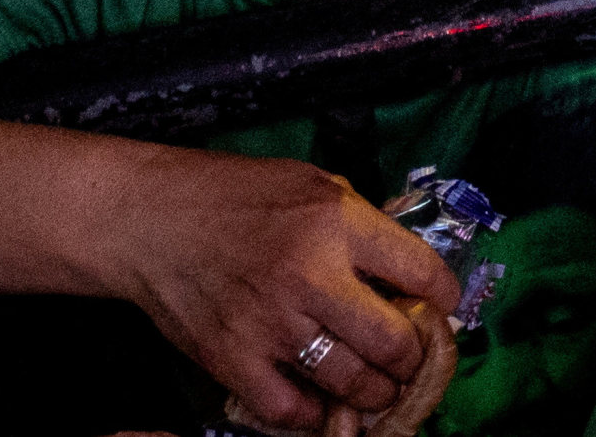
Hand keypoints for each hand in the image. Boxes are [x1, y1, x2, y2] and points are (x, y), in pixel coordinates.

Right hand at [110, 149, 456, 433]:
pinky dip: (316, 413)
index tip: (443, 307)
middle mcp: (310, 276)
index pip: (421, 272)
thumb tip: (403, 268)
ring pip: (351, 381)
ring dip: (375, 392)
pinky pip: (291, 409)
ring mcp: (271, 324)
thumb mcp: (312, 183)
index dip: (445, 297)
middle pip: (393, 342)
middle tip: (411, 358)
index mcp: (336, 222)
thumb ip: (360, 222)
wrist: (151, 220)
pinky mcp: (234, 360)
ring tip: (379, 387)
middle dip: (414, 358)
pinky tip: (325, 401)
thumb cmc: (232, 194)